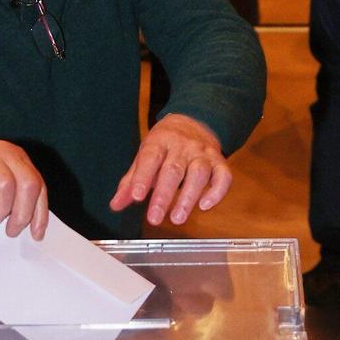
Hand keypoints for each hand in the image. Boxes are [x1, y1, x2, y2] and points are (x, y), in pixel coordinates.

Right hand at [0, 130, 48, 237]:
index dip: (39, 213)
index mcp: (16, 158)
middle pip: (27, 183)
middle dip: (22, 213)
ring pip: (4, 184)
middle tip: (11, 230)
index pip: (38, 185)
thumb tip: (26, 224)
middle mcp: (4, 152)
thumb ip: (12, 199)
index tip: (36, 234)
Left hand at [109, 112, 231, 227]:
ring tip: (177, 218)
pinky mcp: (219, 161)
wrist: (194, 121)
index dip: (143, 178)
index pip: (150, 158)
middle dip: (164, 196)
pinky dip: (217, 192)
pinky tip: (205, 205)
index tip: (136, 197)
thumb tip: (116, 204)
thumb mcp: (145, 155)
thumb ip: (131, 181)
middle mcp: (182, 146)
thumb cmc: (165, 143)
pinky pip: (223, 176)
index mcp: (160, 141)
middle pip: (174, 170)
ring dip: (189, 197)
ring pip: (199, 173)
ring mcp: (203, 153)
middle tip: (154, 218)